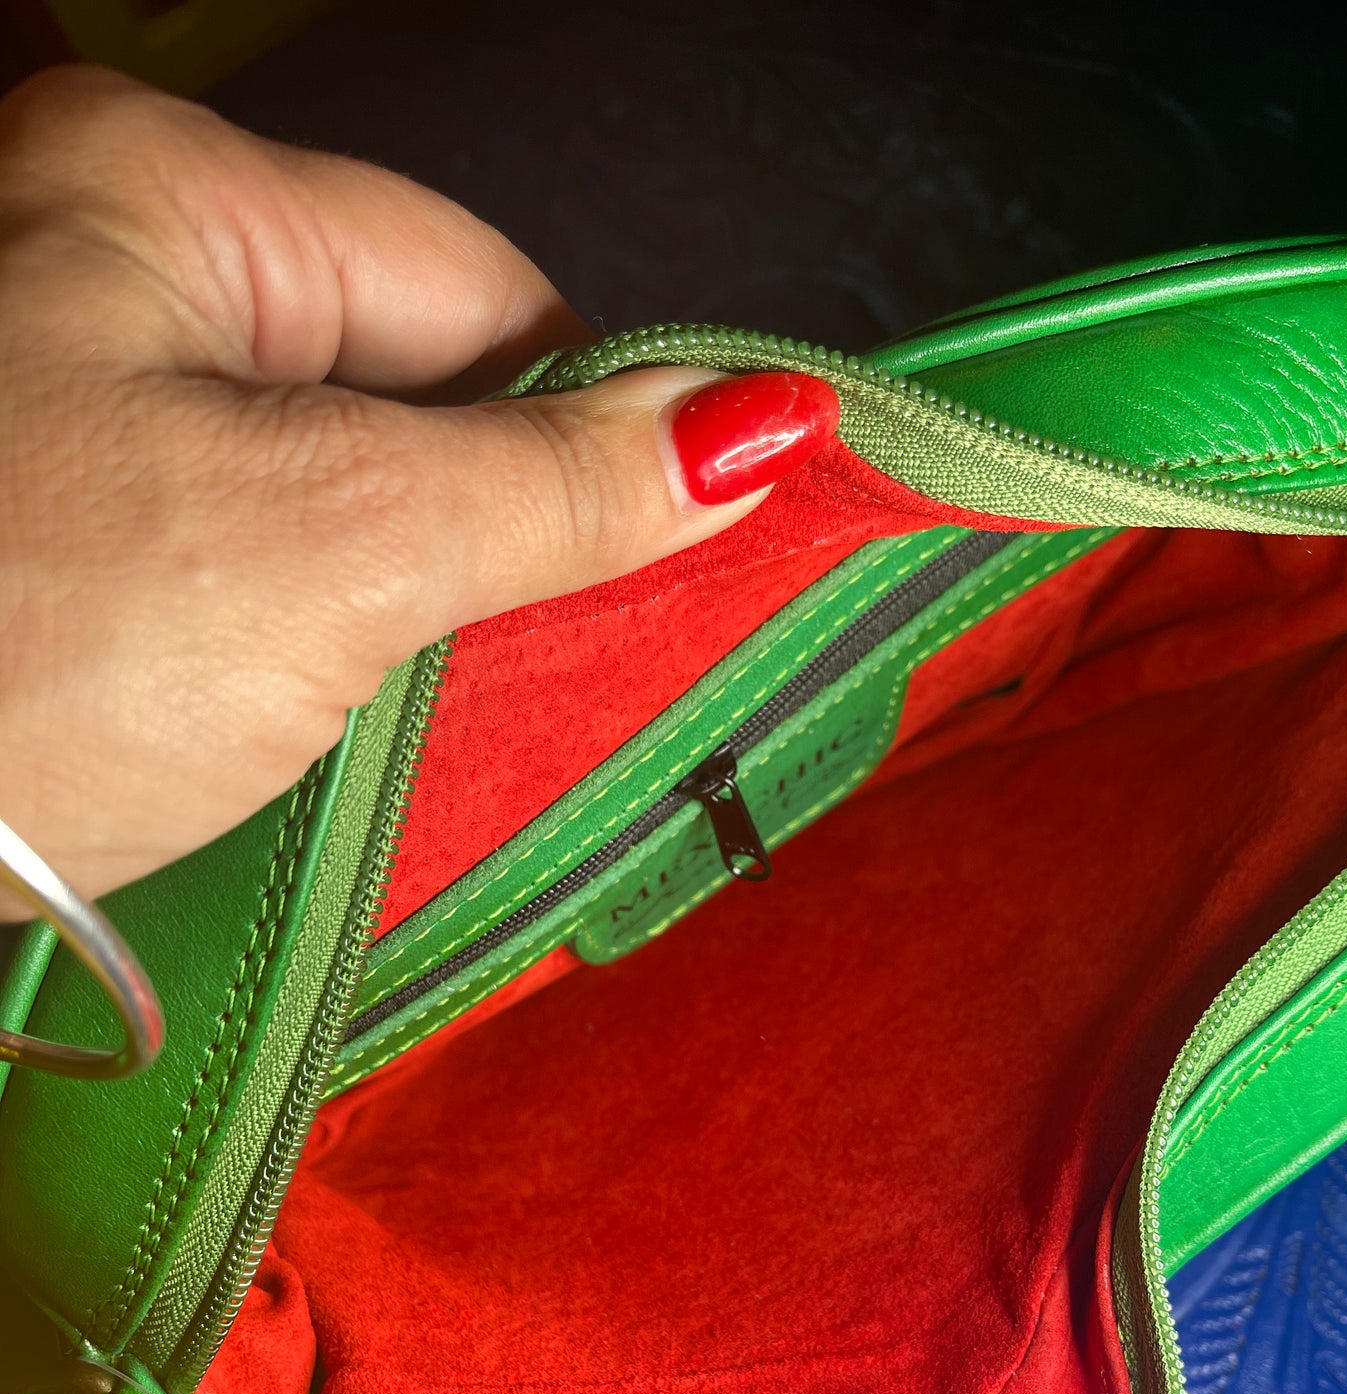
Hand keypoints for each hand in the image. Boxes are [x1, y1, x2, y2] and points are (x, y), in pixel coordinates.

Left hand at [0, 68, 836, 915]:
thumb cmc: (32, 649)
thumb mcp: (332, 546)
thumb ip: (552, 483)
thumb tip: (765, 423)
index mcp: (159, 204)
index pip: (472, 286)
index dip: (591, 421)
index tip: (674, 555)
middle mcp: (96, 279)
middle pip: (399, 386)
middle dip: (495, 528)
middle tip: (555, 666)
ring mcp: (65, 420)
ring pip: (330, 490)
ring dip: (412, 607)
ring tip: (440, 713)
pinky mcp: (53, 554)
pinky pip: (246, 568)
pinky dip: (317, 652)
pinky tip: (341, 727)